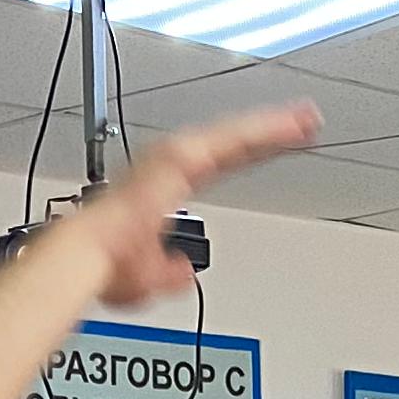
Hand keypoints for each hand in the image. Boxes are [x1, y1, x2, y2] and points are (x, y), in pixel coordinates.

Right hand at [14, 106, 318, 310]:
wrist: (91, 258)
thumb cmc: (107, 265)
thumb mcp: (149, 278)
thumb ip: (171, 274)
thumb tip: (185, 273)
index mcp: (166, 184)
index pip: (220, 163)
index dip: (251, 152)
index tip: (279, 145)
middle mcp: (172, 163)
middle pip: (234, 141)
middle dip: (270, 130)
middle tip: (305, 122)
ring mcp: (177, 156)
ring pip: (237, 133)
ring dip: (272, 125)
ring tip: (307, 119)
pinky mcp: (181, 156)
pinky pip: (231, 138)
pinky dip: (259, 130)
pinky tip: (286, 127)